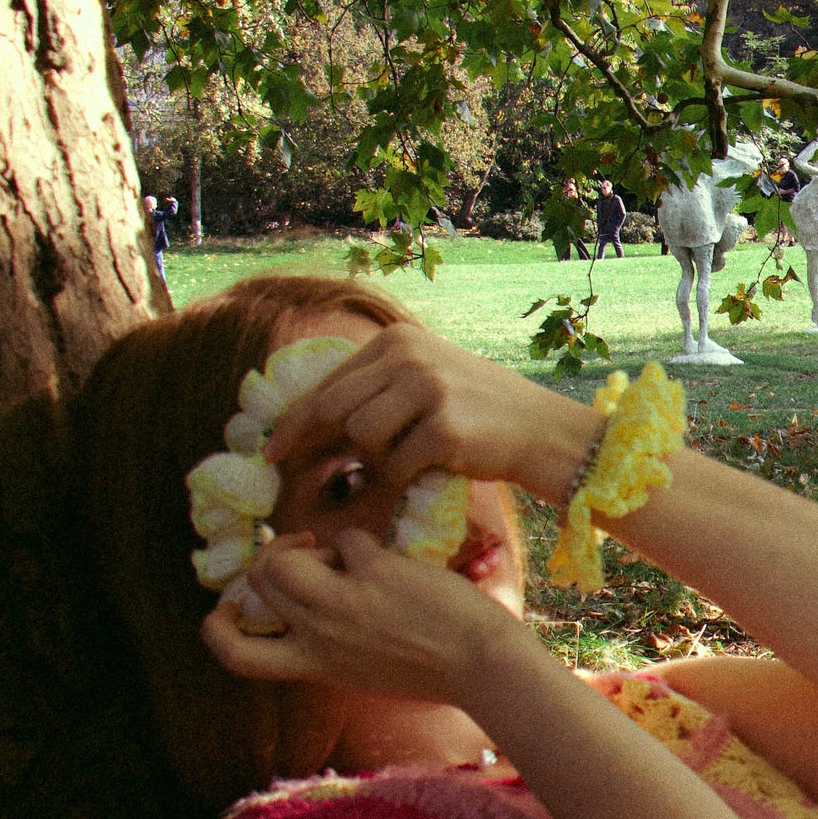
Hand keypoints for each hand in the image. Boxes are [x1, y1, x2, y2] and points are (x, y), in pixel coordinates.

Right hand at [200, 528, 521, 703]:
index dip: (218, 628)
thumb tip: (320, 599)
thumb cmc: (436, 672)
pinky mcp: (373, 571)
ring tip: (330, 551)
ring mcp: (342, 602)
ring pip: (281, 560)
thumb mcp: (367, 672)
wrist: (484, 666)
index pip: (235, 656)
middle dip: (269, 562)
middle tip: (303, 555)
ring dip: (299, 544)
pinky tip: (392, 560)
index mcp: (315, 666)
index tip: (235, 608)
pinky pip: (348, 540)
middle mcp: (318, 635)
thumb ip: (335, 645)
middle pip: (256, 587)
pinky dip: (363, 543)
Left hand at [264, 323, 598, 507]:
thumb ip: (377, 391)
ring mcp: (427, 389)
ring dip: (376, 461)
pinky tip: (433, 470)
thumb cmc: (483, 416)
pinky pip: (396, 465)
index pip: (330, 382)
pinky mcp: (443, 428)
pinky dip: (406, 477)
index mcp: (398, 341)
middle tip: (292, 475)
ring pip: (361, 437)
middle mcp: (408, 356)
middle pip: (335, 408)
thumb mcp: (427, 382)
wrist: (546, 432)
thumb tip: (313, 426)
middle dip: (310, 445)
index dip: (295, 420)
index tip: (272, 451)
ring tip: (409, 460)